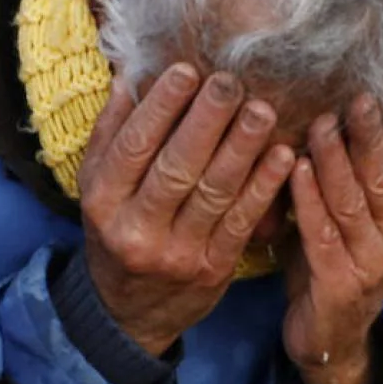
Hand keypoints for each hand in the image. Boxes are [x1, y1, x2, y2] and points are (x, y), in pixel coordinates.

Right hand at [79, 63, 296, 356]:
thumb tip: (129, 75)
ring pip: (214, 192)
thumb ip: (111, 133)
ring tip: (263, 109)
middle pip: (176, 168)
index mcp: (102, 202)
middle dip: (206, 121)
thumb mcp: (98, 187)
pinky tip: (284, 155)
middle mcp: (136, 229)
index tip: (187, 70)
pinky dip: (264, 186)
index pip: (133, 147)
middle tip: (231, 81)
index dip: (160, 108)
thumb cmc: (116, 231)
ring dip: (243, 148)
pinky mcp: (214, 268)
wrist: (129, 313)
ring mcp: (178, 252)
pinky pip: (242, 221)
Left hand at [281, 94, 382, 383]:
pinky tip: (296, 170)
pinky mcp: (341, 285)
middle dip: (365, 135)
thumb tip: (317, 126)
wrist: (330, 346)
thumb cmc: (327, 274)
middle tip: (354, 97)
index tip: (378, 91)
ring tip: (321, 123)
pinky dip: (309, 200)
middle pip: (378, 177)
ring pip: (351, 201)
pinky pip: (323, 234)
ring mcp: (370, 263)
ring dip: (334, 159)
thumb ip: (336, 186)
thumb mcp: (338, 225)